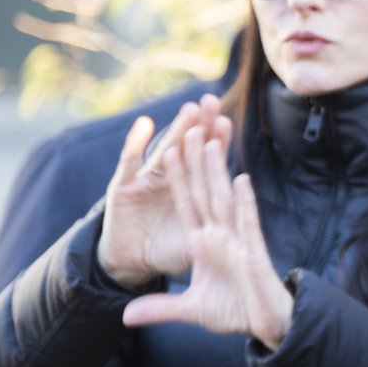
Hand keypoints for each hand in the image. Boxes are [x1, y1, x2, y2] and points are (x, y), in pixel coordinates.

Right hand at [96, 95, 230, 287]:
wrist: (132, 264)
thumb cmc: (168, 252)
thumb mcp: (198, 244)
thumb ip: (217, 235)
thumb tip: (244, 232)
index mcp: (192, 191)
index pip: (206, 163)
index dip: (215, 143)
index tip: (225, 122)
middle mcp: (171, 180)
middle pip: (188, 149)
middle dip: (200, 126)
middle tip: (211, 102)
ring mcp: (147, 181)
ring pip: (165, 151)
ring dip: (176, 130)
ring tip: (189, 109)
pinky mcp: (124, 187)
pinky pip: (130, 162)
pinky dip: (136, 143)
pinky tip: (144, 124)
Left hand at [120, 123, 292, 347]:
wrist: (267, 327)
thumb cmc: (235, 313)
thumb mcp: (190, 310)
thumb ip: (159, 308)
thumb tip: (125, 316)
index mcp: (204, 244)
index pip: (187, 204)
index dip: (177, 178)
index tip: (167, 150)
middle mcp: (221, 237)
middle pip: (204, 192)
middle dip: (196, 161)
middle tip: (191, 125)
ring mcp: (239, 243)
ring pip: (224, 201)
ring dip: (216, 172)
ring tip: (209, 141)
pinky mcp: (254, 255)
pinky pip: (248, 225)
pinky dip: (244, 204)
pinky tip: (239, 180)